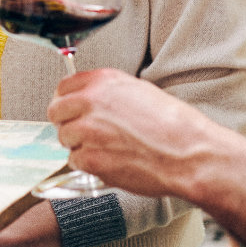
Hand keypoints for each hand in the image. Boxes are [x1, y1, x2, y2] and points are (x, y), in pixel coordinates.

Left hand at [45, 69, 239, 201]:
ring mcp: (87, 130)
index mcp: (103, 81)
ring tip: (107, 149)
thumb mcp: (140, 92)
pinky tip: (111, 162)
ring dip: (79, 146)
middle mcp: (91, 102)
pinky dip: (88, 165)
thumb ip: (108, 93)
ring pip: (65, 139)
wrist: (189, 154)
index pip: (64, 86)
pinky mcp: (90, 158)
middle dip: (68, 124)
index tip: (71, 110)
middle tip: (85, 134)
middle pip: (56, 112)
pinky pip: (75, 161)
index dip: (67, 101)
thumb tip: (90, 100)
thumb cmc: (174, 126)